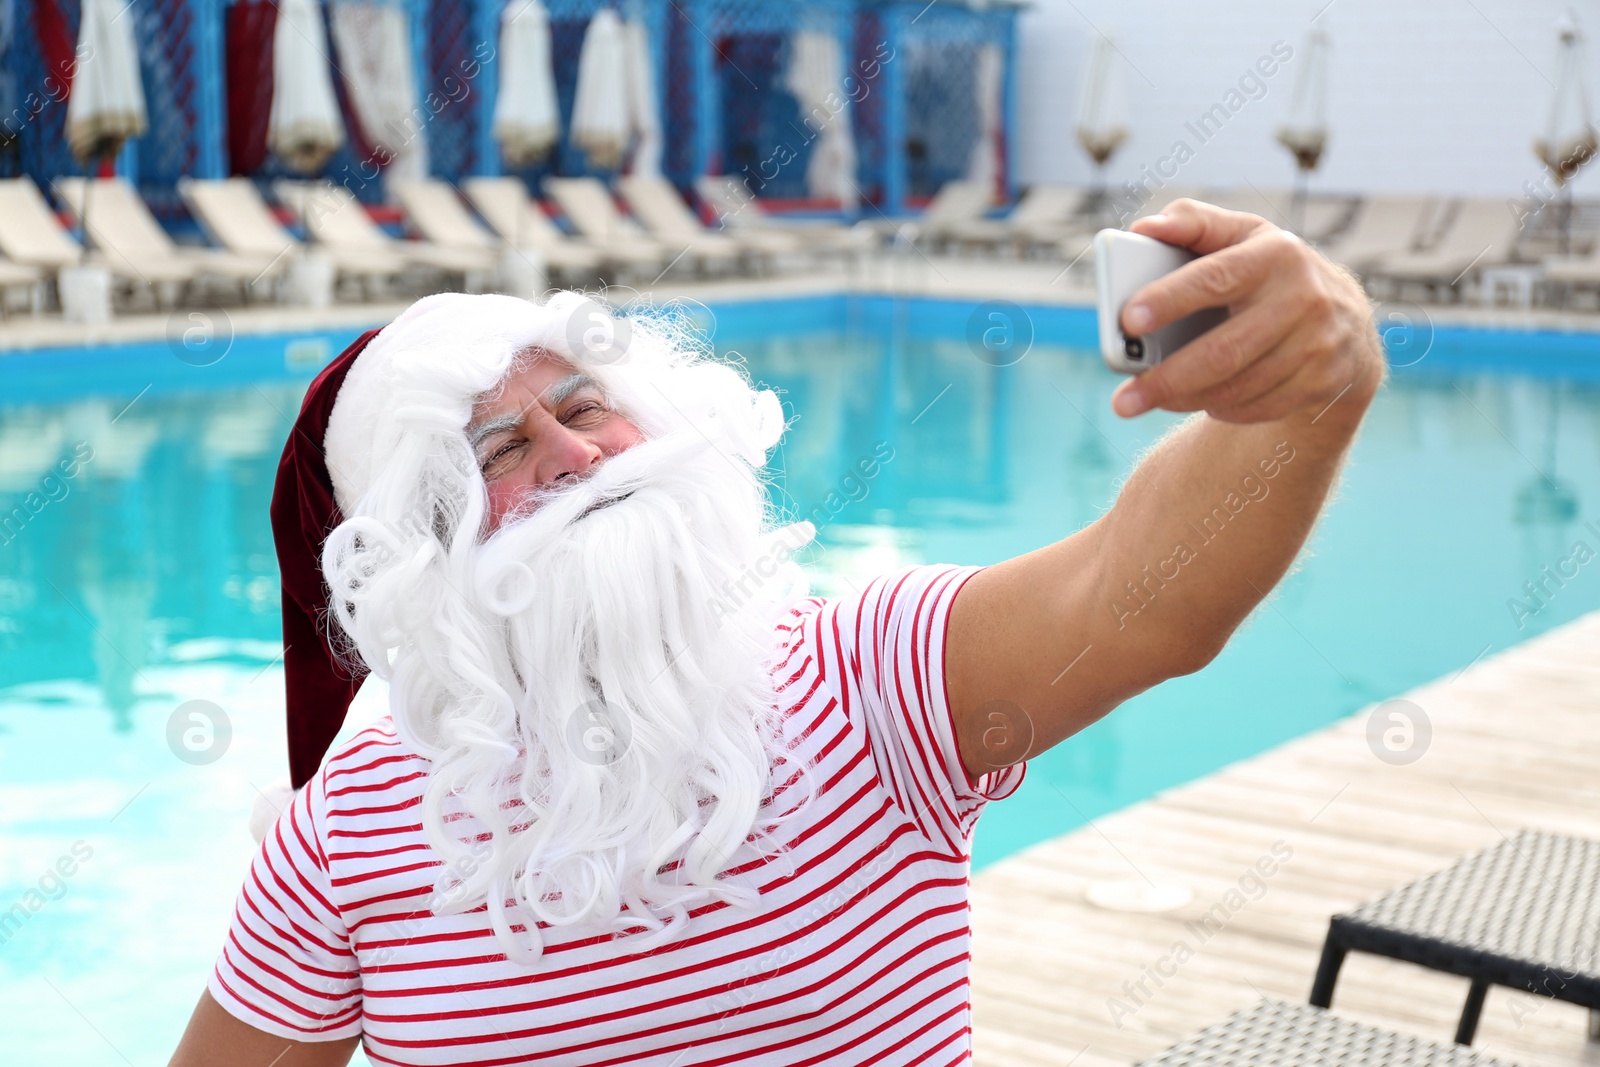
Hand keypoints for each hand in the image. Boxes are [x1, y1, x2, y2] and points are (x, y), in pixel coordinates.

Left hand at [1112, 199, 1386, 424]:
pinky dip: (1220, 408)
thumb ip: (1193, 223)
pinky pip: (1258, 407)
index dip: (1170, 299)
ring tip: (1144, 401)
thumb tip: (1144, 227)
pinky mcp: (1322, 382)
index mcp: (1276, 255)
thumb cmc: (1268, 270)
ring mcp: (1317, 345)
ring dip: (1185, 399)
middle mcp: (1303, 299)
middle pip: (1224, 351)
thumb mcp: (1241, 235)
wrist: (1345, 319)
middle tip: (1122, 400)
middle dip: (1167, 378)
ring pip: (1239, 387)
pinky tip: (1194, 400)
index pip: (1215, 277)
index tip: (1128, 320)